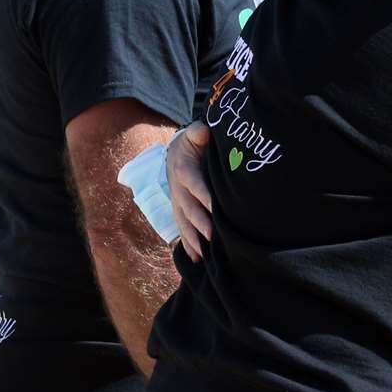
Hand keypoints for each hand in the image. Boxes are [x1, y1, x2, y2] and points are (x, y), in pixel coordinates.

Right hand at [166, 122, 212, 260]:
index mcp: (183, 170)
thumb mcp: (194, 134)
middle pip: (189, 208)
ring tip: (204, 254)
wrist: (175, 153)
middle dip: (201, 222)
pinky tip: (196, 260)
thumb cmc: (192, 143)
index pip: (194, 184)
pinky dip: (188, 245)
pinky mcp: (179, 212)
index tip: (216, 206)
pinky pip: (182, 230)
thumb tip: (203, 132)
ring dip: (194, 239)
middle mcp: (178, 190)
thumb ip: (198, 133)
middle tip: (213, 235)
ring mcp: (178, 203)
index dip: (204, 195)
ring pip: (184, 223)